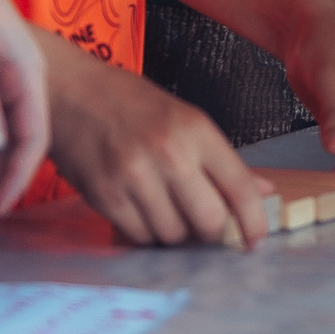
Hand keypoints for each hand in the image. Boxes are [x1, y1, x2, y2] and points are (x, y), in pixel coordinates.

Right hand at [45, 49, 267, 247]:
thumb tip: (264, 191)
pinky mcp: (105, 196)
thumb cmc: (131, 104)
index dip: (254, 221)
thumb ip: (222, 160)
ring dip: (174, 232)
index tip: (256, 241)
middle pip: (208, 222)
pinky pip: (138, 236)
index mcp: (196, 130)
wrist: (70, 92)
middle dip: (210, 231)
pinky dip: (145, 232)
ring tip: (165, 208)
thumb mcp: (185, 118)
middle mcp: (169, 154)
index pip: (239, 187)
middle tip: (202, 223)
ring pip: (172, 235)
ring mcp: (134, 177)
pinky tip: (141, 210)